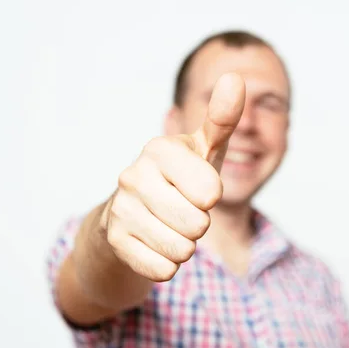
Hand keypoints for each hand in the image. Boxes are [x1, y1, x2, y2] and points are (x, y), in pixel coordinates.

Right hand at [100, 73, 245, 281]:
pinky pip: (162, 270)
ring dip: (184, 247)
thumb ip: (222, 120)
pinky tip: (154, 246)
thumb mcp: (204, 152)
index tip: (197, 189)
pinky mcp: (113, 241)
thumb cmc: (178, 181)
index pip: (210, 191)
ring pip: (181, 250)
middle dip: (198, 226)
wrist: (132, 217)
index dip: (211, 197)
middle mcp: (133, 174)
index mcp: (159, 148)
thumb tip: (235, 78)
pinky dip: (166, 265)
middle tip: (182, 212)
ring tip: (169, 228)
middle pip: (197, 224)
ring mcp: (119, 208)